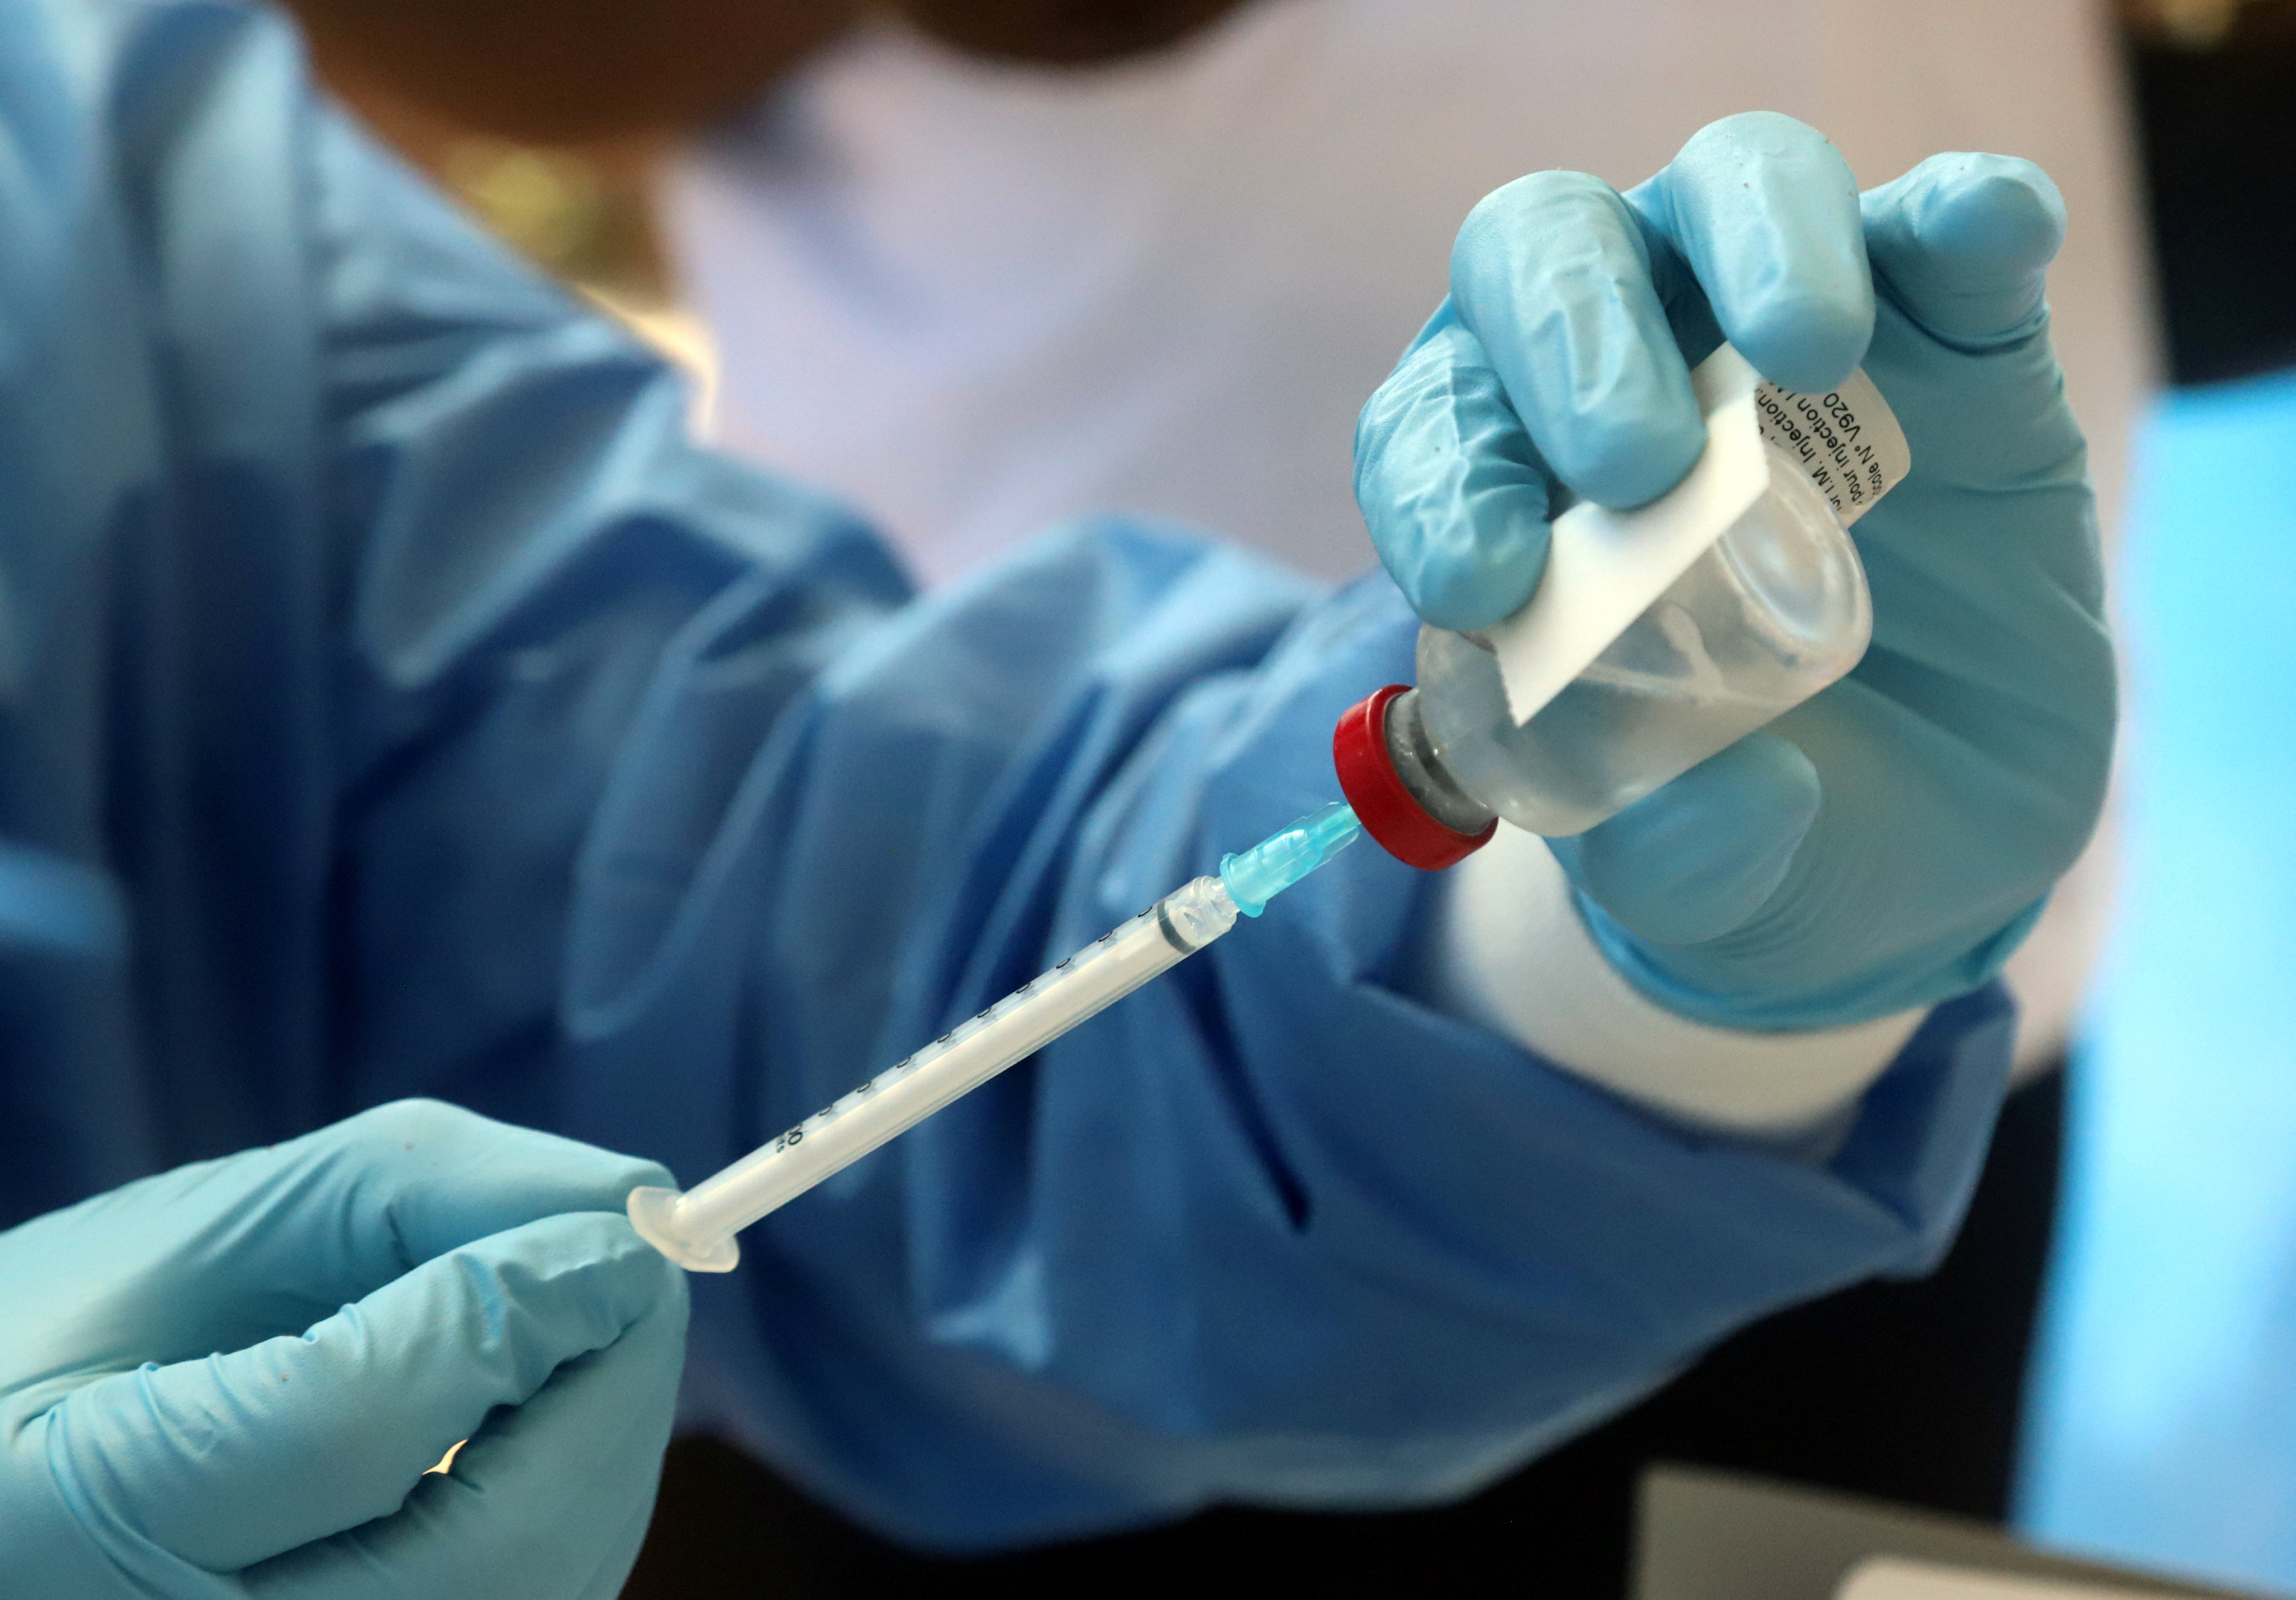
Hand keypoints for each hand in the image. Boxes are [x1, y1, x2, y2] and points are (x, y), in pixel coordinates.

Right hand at [0, 1101, 687, 1599]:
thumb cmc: (50, 1338)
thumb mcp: (193, 1233)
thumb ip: (410, 1193)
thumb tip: (631, 1202)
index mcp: (55, 1524)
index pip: (356, 1425)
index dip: (521, 1311)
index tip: (624, 1224)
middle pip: (489, 1552)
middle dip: (612, 1389)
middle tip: (647, 1272)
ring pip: (534, 1597)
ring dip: (611, 1446)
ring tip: (605, 1328)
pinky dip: (577, 1505)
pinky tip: (561, 1415)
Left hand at [1356, 113, 2114, 1027]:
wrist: (1926, 829)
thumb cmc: (1754, 829)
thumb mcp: (1706, 883)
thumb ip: (1681, 854)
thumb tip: (1723, 803)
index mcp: (1513, 492)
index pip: (1433, 434)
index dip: (1440, 484)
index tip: (1485, 580)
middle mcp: (1625, 372)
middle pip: (1546, 257)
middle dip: (1572, 341)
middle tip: (1634, 467)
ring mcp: (1784, 337)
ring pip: (1729, 188)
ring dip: (1757, 243)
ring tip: (1809, 354)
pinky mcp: (1956, 332)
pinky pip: (1948, 227)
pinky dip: (1960, 216)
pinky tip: (1985, 236)